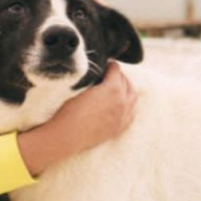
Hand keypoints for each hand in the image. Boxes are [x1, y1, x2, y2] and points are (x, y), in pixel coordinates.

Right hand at [17, 63, 136, 175]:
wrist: (68, 135)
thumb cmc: (70, 110)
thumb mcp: (83, 88)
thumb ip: (97, 82)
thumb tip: (100, 78)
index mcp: (113, 89)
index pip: (116, 70)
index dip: (110, 66)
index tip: (106, 65)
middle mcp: (122, 102)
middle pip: (126, 83)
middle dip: (119, 76)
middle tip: (111, 75)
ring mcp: (123, 116)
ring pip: (132, 98)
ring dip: (127, 89)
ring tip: (119, 87)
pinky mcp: (119, 128)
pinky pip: (131, 113)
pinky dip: (129, 105)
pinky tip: (122, 104)